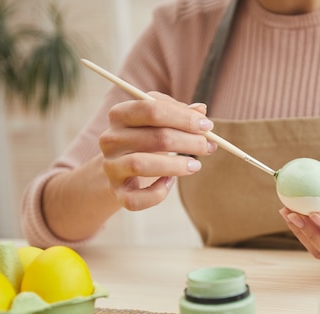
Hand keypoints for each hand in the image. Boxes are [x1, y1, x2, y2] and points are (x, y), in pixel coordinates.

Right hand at [99, 93, 216, 210]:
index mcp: (120, 114)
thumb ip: (179, 112)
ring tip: (195, 165)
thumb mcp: (160, 123)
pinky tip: (170, 182)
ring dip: (176, 166)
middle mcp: (110, 139)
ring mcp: (111, 166)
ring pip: (141, 165)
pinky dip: (157, 193)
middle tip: (208, 147)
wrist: (121, 170)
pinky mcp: (117, 192)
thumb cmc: (147, 141)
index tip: (207, 126)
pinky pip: (136, 198)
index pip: (151, 109)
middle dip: (188, 142)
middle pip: (155, 137)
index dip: (183, 117)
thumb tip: (201, 109)